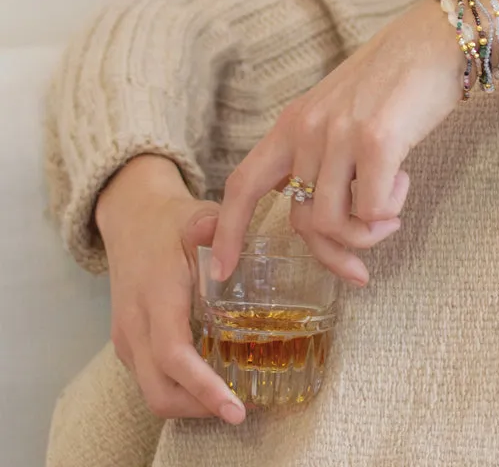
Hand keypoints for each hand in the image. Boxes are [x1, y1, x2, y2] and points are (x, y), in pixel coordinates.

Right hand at [95, 156, 246, 424]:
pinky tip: (211, 380)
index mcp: (156, 296)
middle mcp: (135, 324)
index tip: (235, 407)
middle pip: (159, 390)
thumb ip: (217, 229)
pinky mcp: (128, 341)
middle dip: (199, 408)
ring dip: (190, 404)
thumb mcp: (198, 217)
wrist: (131, 218)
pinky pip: (150, 379)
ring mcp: (127, 336)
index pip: (174, 355)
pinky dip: (178, 390)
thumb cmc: (171, 220)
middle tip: (243, 409)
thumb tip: (235, 240)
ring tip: (233, 399)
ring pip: (152, 391)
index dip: (203, 386)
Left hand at [211, 0, 466, 283]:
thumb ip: (320, 152)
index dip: (230, 231)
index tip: (225, 271)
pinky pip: (372, 210)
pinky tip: (404, 181)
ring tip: (393, 207)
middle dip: (333, 255)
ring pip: (334, 223)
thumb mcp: (340, 111)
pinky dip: (391, 210)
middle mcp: (307, 129)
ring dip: (368, 232)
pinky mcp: (376, 141)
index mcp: (293, 123)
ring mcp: (339, 135)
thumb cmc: (397, 78)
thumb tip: (314, 208)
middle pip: (300, 222)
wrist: (436, 39)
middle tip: (360, 269)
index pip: (244, 184)